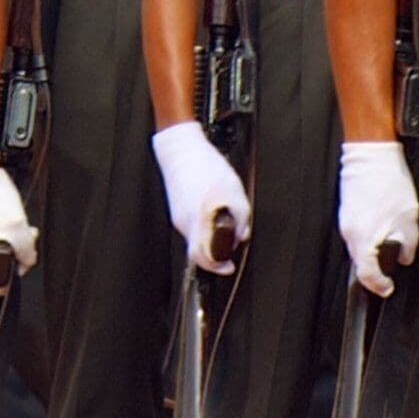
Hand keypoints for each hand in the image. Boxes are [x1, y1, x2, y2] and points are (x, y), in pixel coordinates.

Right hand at [151, 121, 250, 271]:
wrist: (181, 150)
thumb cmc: (206, 166)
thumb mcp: (235, 191)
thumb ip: (240, 218)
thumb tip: (241, 235)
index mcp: (199, 219)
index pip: (203, 257)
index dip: (217, 267)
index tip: (229, 266)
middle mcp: (185, 223)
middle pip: (203, 249)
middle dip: (221, 247)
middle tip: (234, 234)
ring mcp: (178, 217)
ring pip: (199, 237)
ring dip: (215, 234)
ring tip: (225, 214)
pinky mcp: (177, 211)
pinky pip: (195, 226)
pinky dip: (207, 224)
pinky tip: (214, 208)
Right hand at [335, 139, 418, 294]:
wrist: (370, 155)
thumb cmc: (388, 183)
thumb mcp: (409, 218)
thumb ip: (408, 243)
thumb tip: (405, 257)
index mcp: (364, 238)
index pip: (367, 274)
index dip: (379, 286)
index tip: (388, 289)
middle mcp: (350, 233)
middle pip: (360, 263)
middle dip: (375, 272)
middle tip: (390, 274)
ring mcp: (345, 222)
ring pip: (357, 249)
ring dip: (371, 255)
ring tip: (388, 251)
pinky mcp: (346, 212)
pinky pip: (356, 235)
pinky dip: (367, 240)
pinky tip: (380, 232)